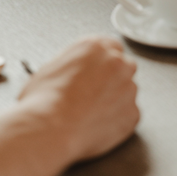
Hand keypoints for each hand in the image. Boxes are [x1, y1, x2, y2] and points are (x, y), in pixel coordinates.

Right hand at [18, 36, 138, 164]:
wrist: (50, 128)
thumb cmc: (44, 101)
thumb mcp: (51, 68)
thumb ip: (74, 63)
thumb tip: (76, 72)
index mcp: (95, 47)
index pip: (111, 46)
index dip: (104, 62)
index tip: (99, 71)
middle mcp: (116, 63)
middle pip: (124, 66)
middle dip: (113, 78)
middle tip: (94, 94)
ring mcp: (128, 88)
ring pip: (127, 91)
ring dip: (115, 99)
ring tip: (91, 113)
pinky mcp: (133, 113)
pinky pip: (129, 115)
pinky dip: (117, 121)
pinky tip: (97, 125)